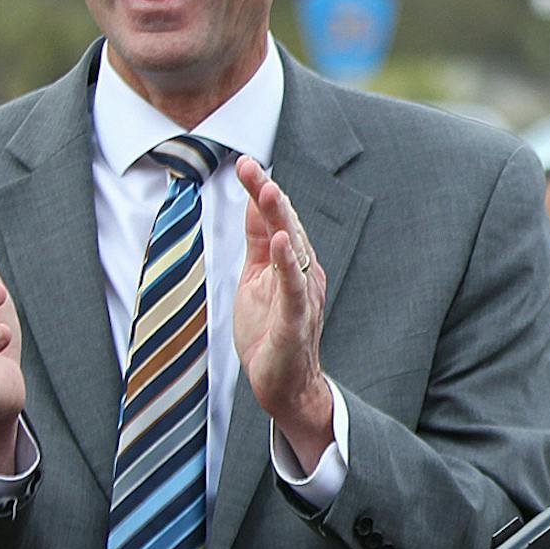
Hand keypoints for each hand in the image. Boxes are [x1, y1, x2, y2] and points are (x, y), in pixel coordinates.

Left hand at [232, 157, 331, 471]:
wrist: (285, 386)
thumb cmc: (270, 333)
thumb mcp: (256, 279)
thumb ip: (259, 244)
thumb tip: (254, 204)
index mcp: (293, 263)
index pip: (277, 219)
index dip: (261, 191)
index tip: (245, 162)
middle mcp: (305, 274)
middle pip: (288, 226)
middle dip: (270, 195)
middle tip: (252, 166)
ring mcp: (302, 297)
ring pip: (295, 250)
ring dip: (282, 220)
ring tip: (268, 191)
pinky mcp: (295, 321)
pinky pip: (294, 289)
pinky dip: (289, 265)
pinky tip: (282, 243)